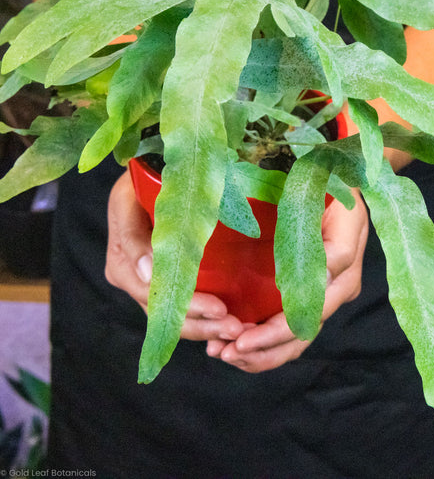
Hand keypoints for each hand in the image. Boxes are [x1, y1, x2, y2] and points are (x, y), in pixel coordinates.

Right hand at [105, 171, 243, 340]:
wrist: (143, 177)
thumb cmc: (138, 182)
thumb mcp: (128, 198)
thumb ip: (133, 237)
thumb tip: (148, 273)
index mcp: (122, 263)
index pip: (157, 295)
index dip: (189, 307)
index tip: (220, 310)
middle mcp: (133, 280)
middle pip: (167, 314)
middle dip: (203, 325)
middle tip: (237, 328)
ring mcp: (148, 283)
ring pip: (176, 317)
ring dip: (208, 327)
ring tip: (239, 330)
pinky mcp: (164, 280)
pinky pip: (182, 306)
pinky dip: (205, 318)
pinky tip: (229, 322)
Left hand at [208, 190, 368, 372]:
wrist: (338, 179)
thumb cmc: (327, 182)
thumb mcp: (324, 195)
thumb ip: (317, 231)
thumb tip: (310, 275)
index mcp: (344, 256)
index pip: (314, 299)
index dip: (282, 323)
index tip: (247, 334)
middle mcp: (340, 283)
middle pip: (306, 327)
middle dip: (266, 345)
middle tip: (230, 351)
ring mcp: (328, 293)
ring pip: (300, 337)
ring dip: (264, 353)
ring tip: (226, 355)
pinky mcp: (314, 295)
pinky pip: (294, 329)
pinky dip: (267, 345)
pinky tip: (239, 350)